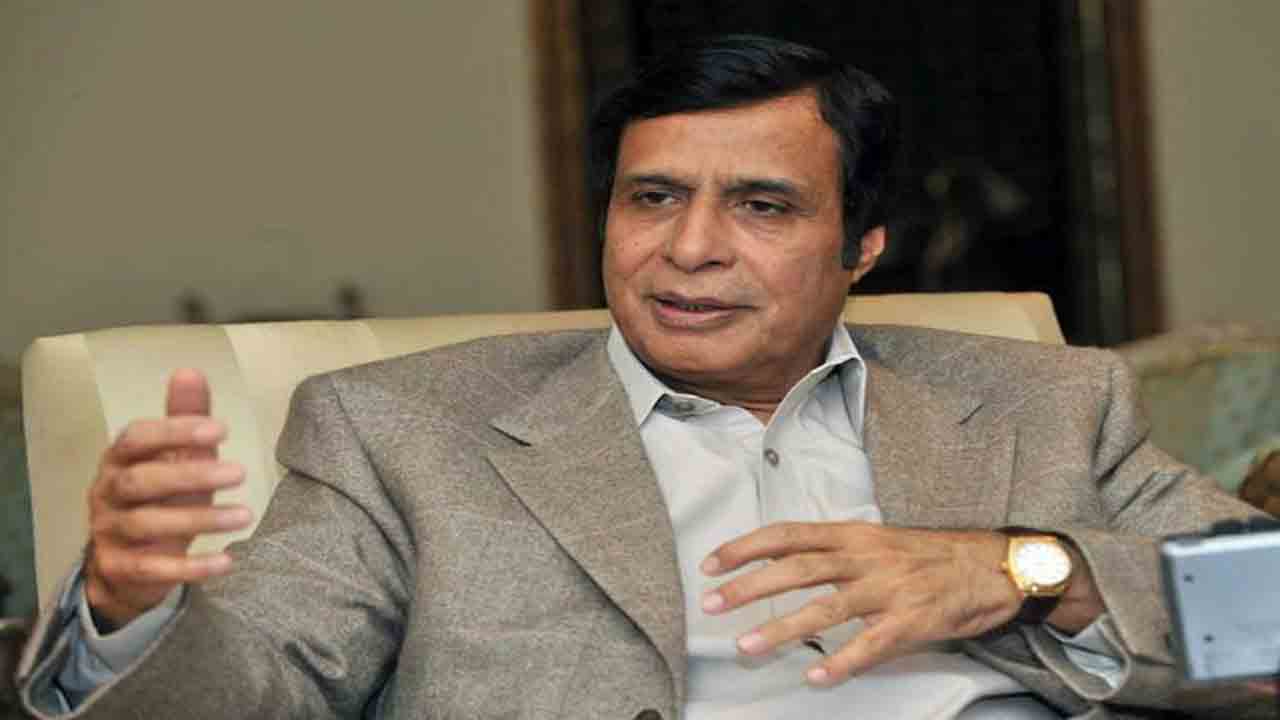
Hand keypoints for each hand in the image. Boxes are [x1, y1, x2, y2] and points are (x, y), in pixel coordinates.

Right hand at [84, 369, 252, 628]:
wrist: (127, 565)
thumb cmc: (158, 497)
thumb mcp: (174, 457)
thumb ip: (183, 418)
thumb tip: (190, 371)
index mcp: (119, 459)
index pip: (137, 438)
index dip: (175, 432)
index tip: (222, 430)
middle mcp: (106, 493)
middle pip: (141, 482)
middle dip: (191, 475)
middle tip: (240, 472)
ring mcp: (108, 533)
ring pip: (148, 524)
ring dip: (200, 519)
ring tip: (245, 515)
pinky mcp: (119, 568)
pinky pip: (152, 569)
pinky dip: (191, 566)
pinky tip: (228, 561)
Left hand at [699, 522, 1021, 684]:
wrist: (991, 566)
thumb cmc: (927, 556)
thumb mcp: (875, 541)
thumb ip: (831, 550)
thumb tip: (777, 561)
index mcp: (853, 534)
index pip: (787, 534)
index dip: (746, 547)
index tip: (710, 564)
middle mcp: (866, 557)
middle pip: (797, 569)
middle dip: (749, 587)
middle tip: (711, 604)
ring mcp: (889, 589)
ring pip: (826, 608)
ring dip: (782, 629)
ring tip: (748, 646)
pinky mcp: (912, 621)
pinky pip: (871, 645)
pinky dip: (842, 662)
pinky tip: (816, 676)